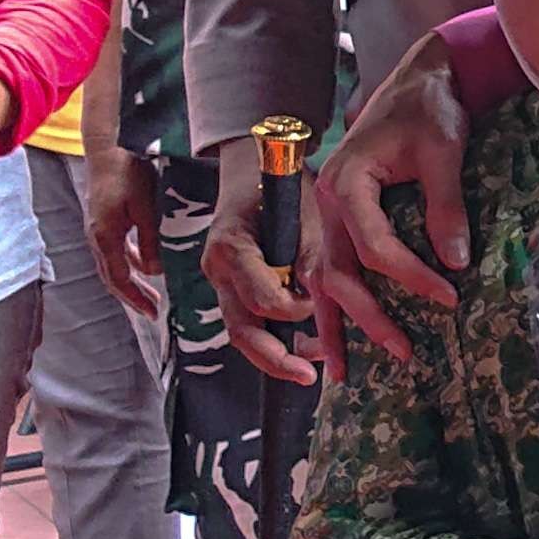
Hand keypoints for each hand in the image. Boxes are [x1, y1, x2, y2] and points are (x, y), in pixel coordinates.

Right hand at [83, 153, 162, 320]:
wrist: (107, 148)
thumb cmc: (128, 173)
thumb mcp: (145, 207)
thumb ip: (149, 241)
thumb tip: (154, 272)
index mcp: (105, 237)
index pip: (119, 279)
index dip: (136, 299)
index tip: (153, 313)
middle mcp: (96, 238)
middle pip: (112, 278)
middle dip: (132, 297)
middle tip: (153, 311)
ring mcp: (96, 230)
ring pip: (112, 266)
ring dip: (130, 282)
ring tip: (150, 295)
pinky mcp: (101, 222)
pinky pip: (113, 252)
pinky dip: (127, 264)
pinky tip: (142, 266)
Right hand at [200, 135, 325, 388]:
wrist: (253, 162)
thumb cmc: (281, 182)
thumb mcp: (303, 214)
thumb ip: (309, 259)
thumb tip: (321, 302)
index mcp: (232, 248)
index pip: (264, 300)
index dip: (297, 311)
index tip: (321, 305)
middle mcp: (217, 269)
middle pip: (242, 331)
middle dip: (276, 359)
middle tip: (310, 376)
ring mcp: (218, 280)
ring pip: (242, 332)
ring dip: (276, 354)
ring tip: (311, 367)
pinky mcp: (228, 285)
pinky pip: (247, 320)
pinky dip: (273, 337)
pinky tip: (303, 346)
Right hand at [303, 38, 471, 371]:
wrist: (418, 82)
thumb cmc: (429, 109)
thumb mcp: (443, 151)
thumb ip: (446, 205)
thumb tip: (456, 262)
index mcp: (346, 183)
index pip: (375, 246)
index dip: (412, 276)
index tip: (450, 296)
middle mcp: (327, 204)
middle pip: (338, 273)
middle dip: (369, 318)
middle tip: (404, 353)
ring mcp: (328, 215)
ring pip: (324, 279)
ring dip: (339, 324)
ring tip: (348, 373)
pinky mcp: (340, 220)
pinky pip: (331, 269)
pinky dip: (335, 305)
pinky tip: (342, 341)